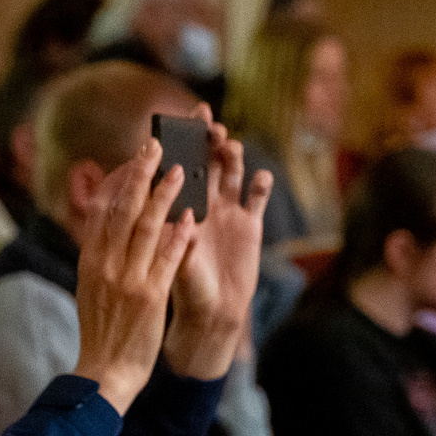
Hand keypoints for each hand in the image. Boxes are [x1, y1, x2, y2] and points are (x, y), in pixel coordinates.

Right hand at [70, 136, 197, 415]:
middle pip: (123, 209)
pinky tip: (191, 216)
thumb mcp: (90, 288)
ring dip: (165, 196)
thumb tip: (103, 229)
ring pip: (147, 228)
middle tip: (156, 145)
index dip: (120, 181)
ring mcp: (127, 279)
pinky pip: (166, 259)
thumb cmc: (102, 331)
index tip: (134, 160)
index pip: (104, 211)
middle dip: (140, 174)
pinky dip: (178, 236)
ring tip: (181, 171)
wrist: (105, 371)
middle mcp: (106, 265)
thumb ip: (98, 258)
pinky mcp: (149, 297)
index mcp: (91, 261)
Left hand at [162, 107, 271, 381]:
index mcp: (181, 205)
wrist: (212, 313)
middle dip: (206, 138)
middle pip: (207, 160)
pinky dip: (261, 184)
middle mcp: (204, 202)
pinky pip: (257, 196)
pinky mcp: (250, 223)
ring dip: (231, 155)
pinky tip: (261, 176)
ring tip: (229, 146)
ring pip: (232, 171)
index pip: (179, 165)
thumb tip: (175, 213)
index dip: (180, 143)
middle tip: (207, 122)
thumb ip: (176, 235)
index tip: (177, 124)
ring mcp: (228, 211)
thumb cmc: (185, 288)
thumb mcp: (174, 259)